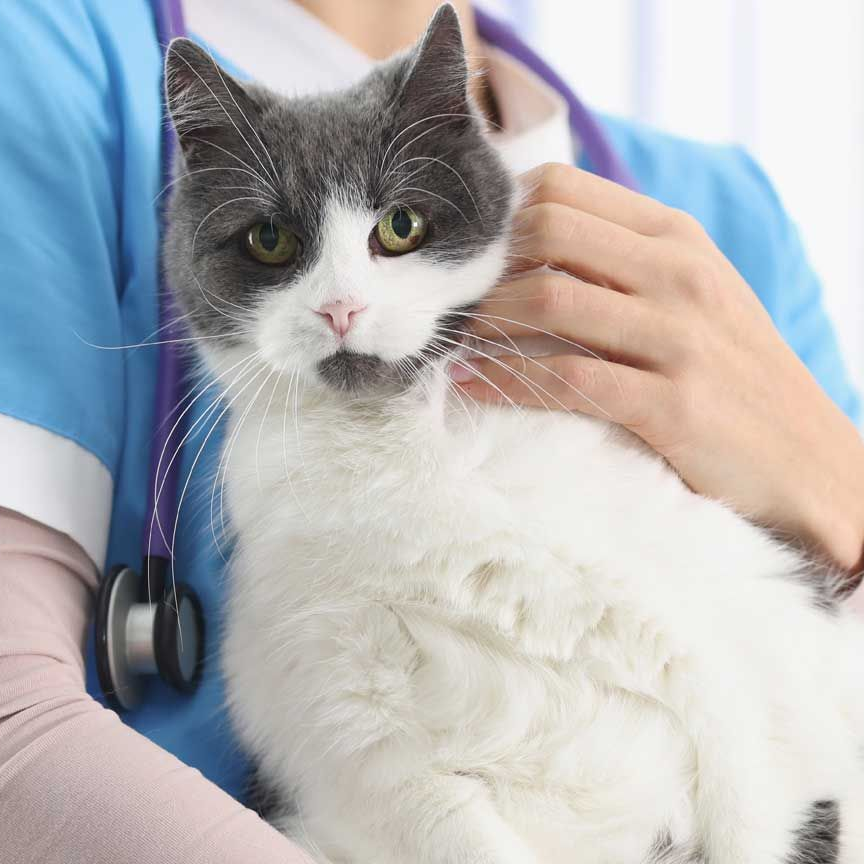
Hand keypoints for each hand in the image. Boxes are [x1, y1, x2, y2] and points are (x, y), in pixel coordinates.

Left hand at [450, 163, 863, 572]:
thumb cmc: (734, 373)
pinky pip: (566, 380)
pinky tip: (472, 384)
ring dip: (485, 322)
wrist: (809, 458)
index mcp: (678, 238)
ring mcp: (679, 338)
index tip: (469, 254)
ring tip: (454, 339)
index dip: (500, 215)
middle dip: (485, 265)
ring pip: (549, 302)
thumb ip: (625, 261)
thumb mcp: (694, 294)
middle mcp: (679, 274)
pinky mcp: (672, 405)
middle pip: (548, 232)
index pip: (564, 189)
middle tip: (452, 298)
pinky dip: (506, 381)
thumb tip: (530, 245)